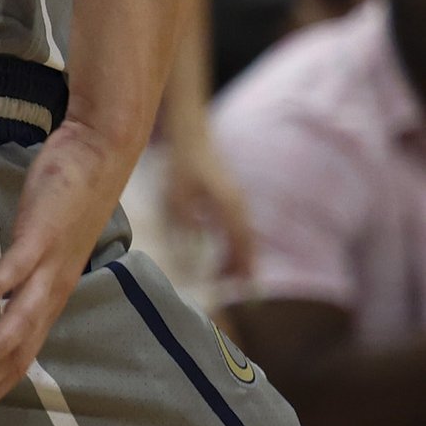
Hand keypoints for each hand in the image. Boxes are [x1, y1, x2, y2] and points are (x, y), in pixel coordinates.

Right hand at [0, 119, 129, 425]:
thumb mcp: (46, 245)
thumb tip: (1, 290)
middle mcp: (53, 291)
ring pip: (18, 324)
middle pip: (16, 354)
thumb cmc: (69, 196)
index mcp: (51, 296)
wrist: (102, 153)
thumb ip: (26, 270)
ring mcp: (48, 264)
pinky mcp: (40, 235)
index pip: (20, 357)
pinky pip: (13, 269)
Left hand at [161, 135, 256, 279]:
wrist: (191, 136)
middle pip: (247, 242)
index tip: (241, 288)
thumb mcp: (179, 197)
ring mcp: (237, 199)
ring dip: (240, 254)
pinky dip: (236, 241)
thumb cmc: (182, 166)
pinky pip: (239, 225)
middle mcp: (239, 205)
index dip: (241, 267)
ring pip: (245, 234)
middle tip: (241, 289)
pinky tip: (226, 250)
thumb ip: (188, 223)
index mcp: (229, 207)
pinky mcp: (231, 196)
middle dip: (245, 266)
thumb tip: (196, 249)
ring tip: (231, 275)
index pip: (240, 245)